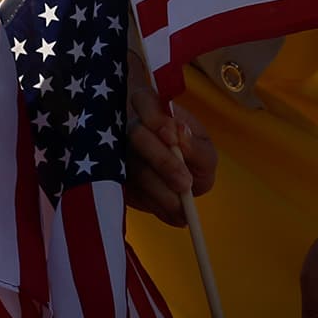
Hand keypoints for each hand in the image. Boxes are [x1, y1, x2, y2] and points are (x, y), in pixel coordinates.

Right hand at [123, 49, 215, 226]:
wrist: (178, 177)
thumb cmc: (192, 156)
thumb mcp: (204, 150)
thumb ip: (197, 146)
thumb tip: (179, 135)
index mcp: (150, 108)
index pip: (143, 100)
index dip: (155, 118)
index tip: (172, 136)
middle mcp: (126, 127)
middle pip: (136, 137)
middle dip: (163, 162)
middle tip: (185, 184)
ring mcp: (115, 154)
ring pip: (133, 170)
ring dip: (160, 192)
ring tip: (184, 211)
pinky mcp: (112, 181)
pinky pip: (131, 193)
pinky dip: (154, 207)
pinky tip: (174, 217)